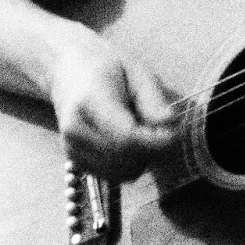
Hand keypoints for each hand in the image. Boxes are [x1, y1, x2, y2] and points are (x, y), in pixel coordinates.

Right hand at [48, 29, 178, 179]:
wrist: (69, 72)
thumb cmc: (108, 69)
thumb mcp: (137, 71)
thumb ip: (153, 99)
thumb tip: (170, 125)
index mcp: (90, 101)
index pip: (127, 137)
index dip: (156, 142)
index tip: (175, 133)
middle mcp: (76, 129)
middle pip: (126, 159)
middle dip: (152, 150)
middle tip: (159, 128)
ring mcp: (72, 148)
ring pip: (122, 172)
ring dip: (142, 159)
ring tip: (141, 132)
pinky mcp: (75, 161)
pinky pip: (114, 175)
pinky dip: (129, 165)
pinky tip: (128, 142)